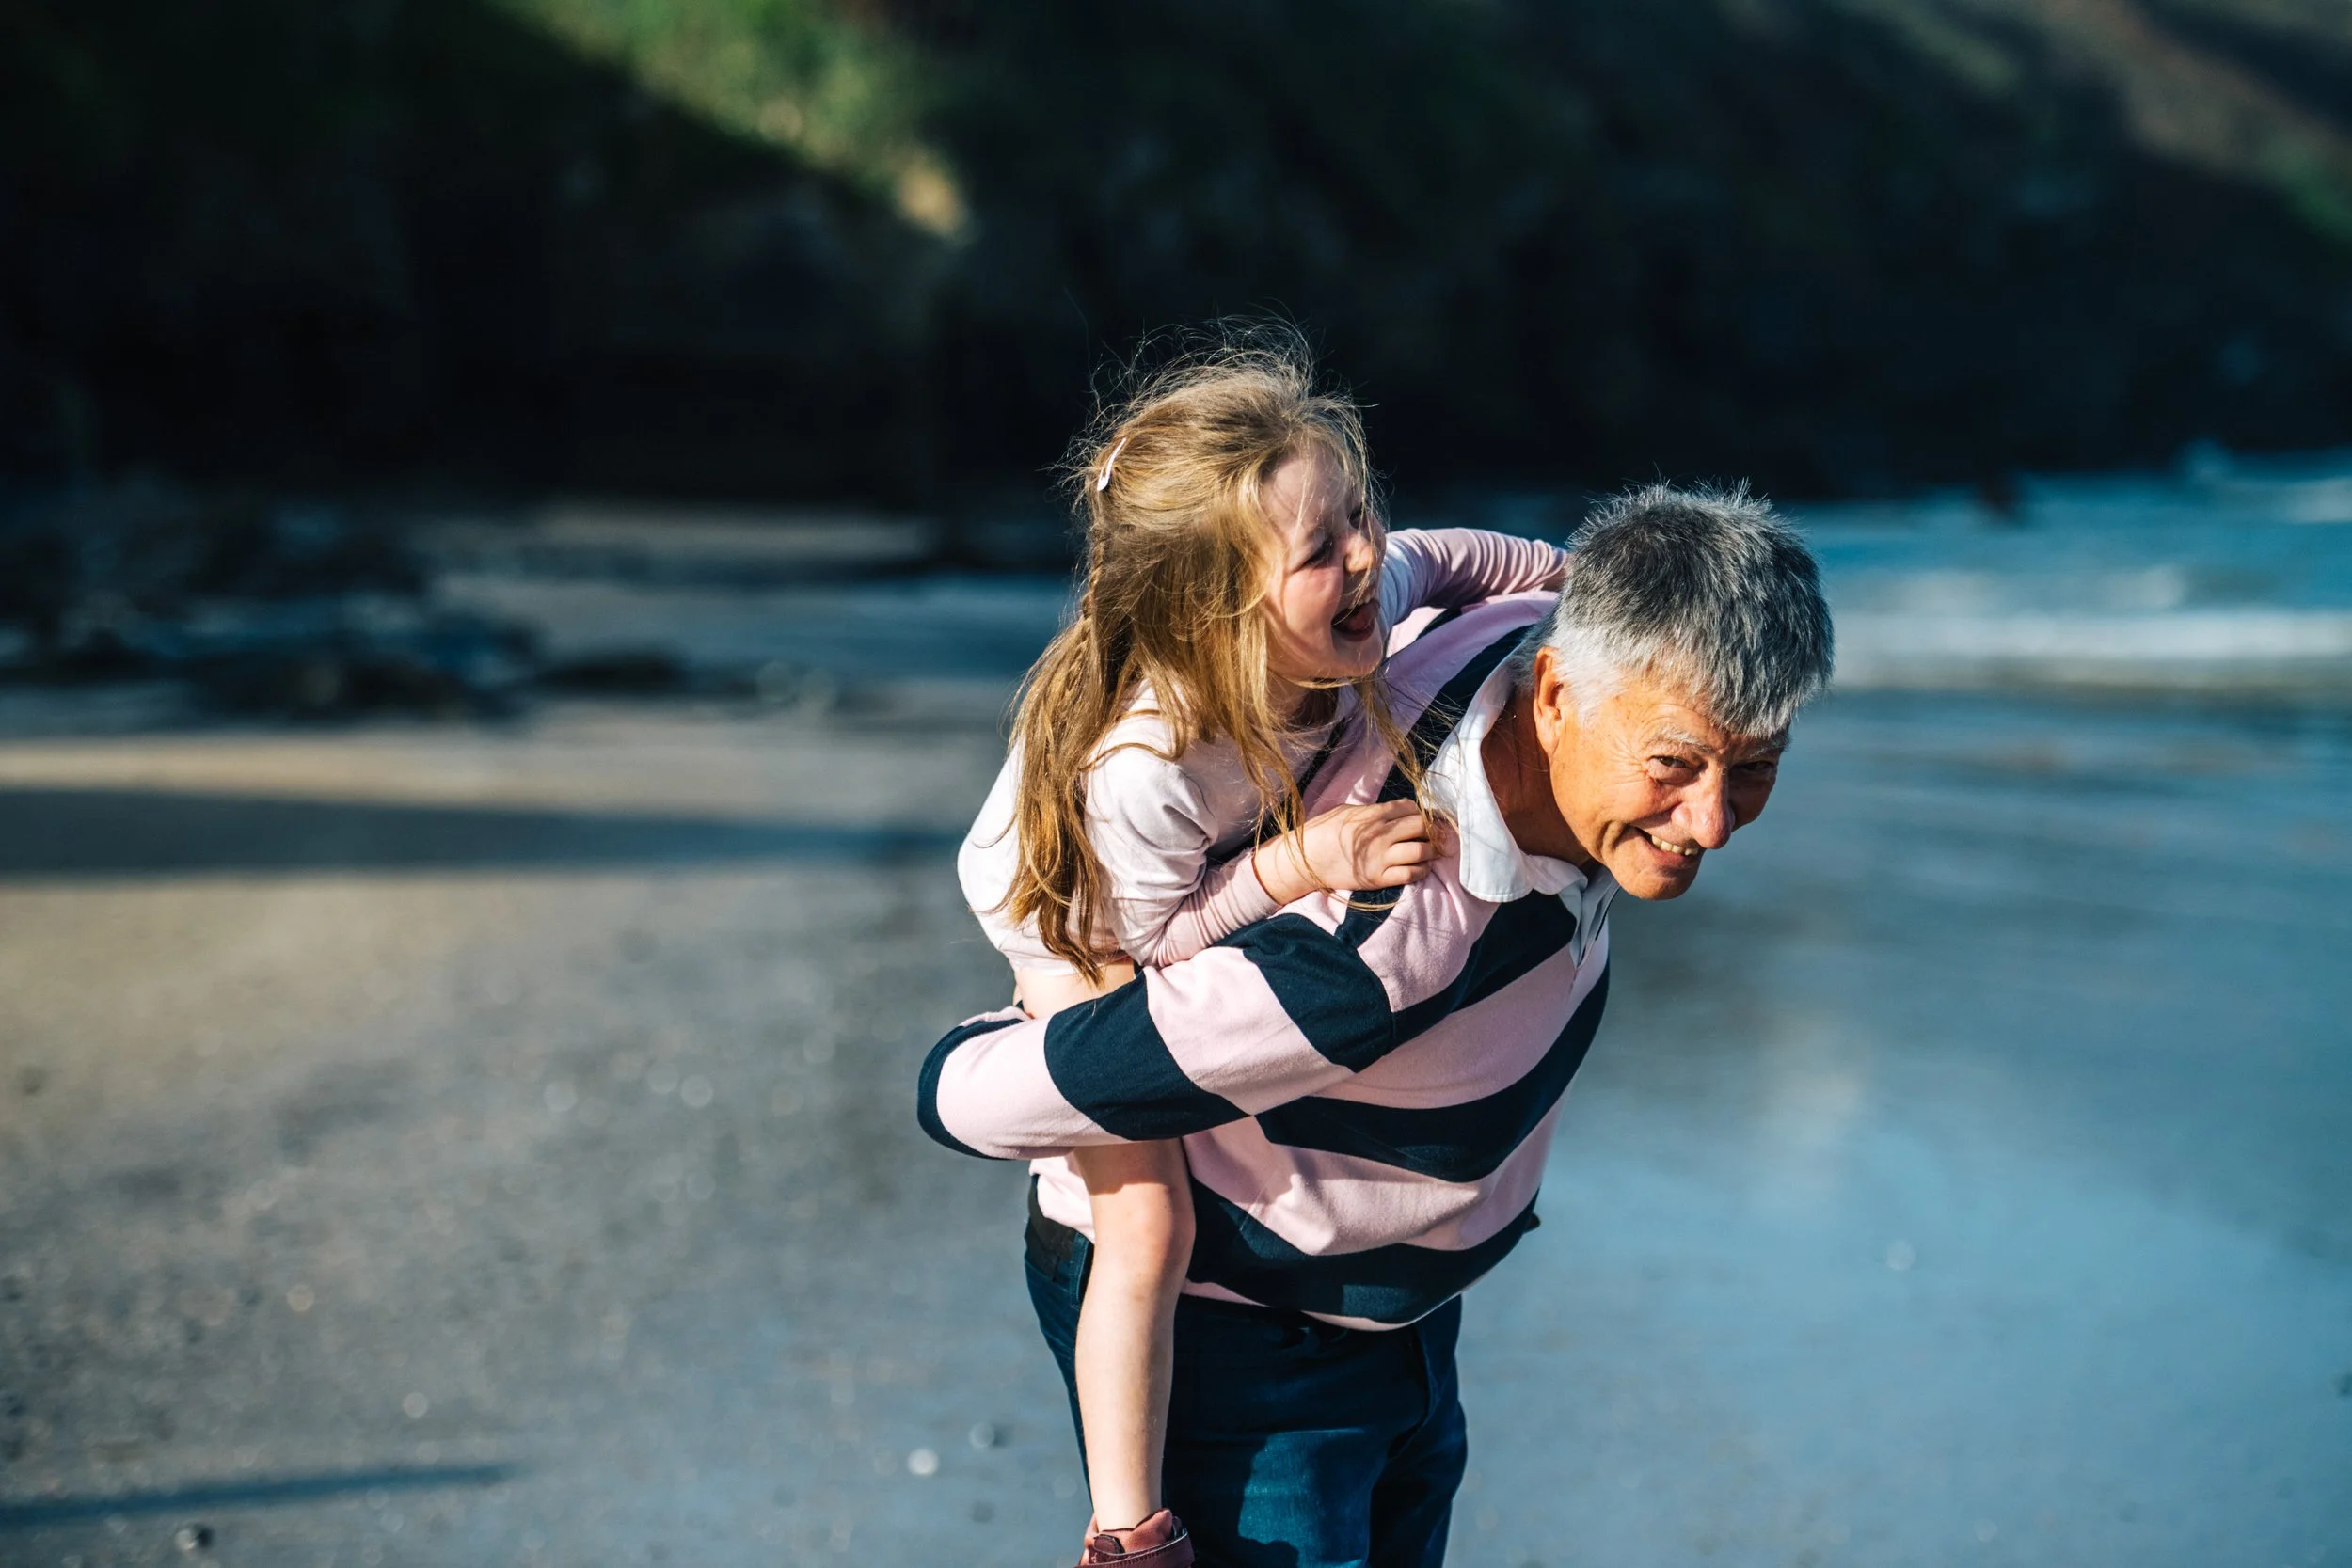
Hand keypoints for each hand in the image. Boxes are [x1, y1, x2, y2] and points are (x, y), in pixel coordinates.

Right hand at [1255, 800, 1449, 902]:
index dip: (1421, 813)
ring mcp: (1381, 857)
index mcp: (1373, 814)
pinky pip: (1411, 874)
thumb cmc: (1322, 832)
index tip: (1423, 819)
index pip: (1411, 808)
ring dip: (1431, 851)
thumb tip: (1393, 811)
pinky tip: (1420, 868)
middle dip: (1432, 830)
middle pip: (1422, 826)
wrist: (1305, 860)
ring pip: (1422, 851)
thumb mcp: (1346, 811)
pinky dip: (1421, 871)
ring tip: (1430, 853)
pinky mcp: (1378, 878)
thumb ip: (1372, 811)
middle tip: (1435, 836)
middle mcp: (1381, 834)